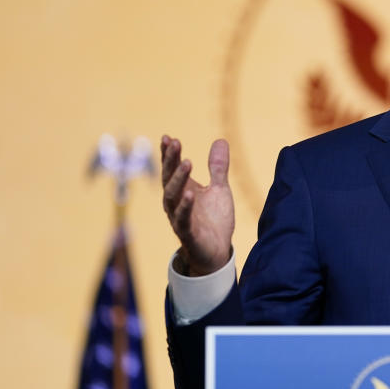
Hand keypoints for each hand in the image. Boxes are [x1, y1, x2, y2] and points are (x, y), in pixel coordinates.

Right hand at [160, 135, 234, 275]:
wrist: (218, 251)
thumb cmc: (214, 220)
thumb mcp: (220, 189)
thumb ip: (218, 167)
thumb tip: (220, 140)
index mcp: (183, 190)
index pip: (172, 169)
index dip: (169, 154)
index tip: (168, 137)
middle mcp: (176, 203)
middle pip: (168, 179)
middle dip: (170, 160)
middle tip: (174, 143)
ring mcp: (180, 218)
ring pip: (172, 197)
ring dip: (178, 179)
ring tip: (186, 162)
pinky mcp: (188, 233)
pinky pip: (182, 219)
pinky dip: (185, 206)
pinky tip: (190, 193)